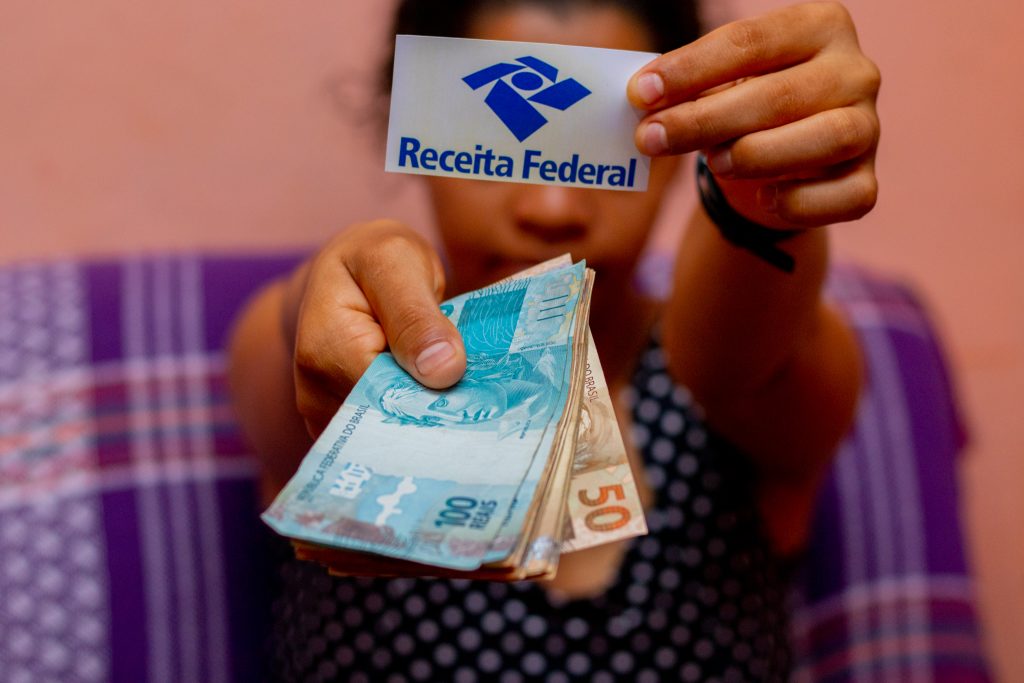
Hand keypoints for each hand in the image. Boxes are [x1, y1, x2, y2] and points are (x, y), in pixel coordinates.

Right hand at [285, 221, 465, 435]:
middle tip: (481, 394)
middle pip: (389, 421)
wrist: (348, 270)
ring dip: (428, 416)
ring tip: (461, 392)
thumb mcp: (397, 263)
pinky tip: (440, 402)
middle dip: (434, 409)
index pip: (390, 395)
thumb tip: (444, 371)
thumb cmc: (374, 259)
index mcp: (325, 349)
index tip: (478, 388)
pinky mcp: (341, 425)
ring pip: (390, 433)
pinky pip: (384, 435)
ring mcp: (324, 413)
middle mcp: (315, 391)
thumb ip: (416, 316)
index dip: (436, 394)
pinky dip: (415, 421)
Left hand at [628, 1, 879, 228]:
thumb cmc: (743, 109)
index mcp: (820, 26)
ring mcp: (869, 128)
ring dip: (758, 154)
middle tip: (650, 138)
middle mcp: (855, 71)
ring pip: (827, 139)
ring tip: (713, 163)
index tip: (640, 93)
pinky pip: (846, 196)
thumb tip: (640, 100)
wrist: (778, 163)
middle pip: (779, 95)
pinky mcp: (868, 182)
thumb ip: (688, 88)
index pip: (749, 41)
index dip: (690, 69)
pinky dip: (800, 202)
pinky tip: (763, 198)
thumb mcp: (717, 87)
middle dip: (704, 120)